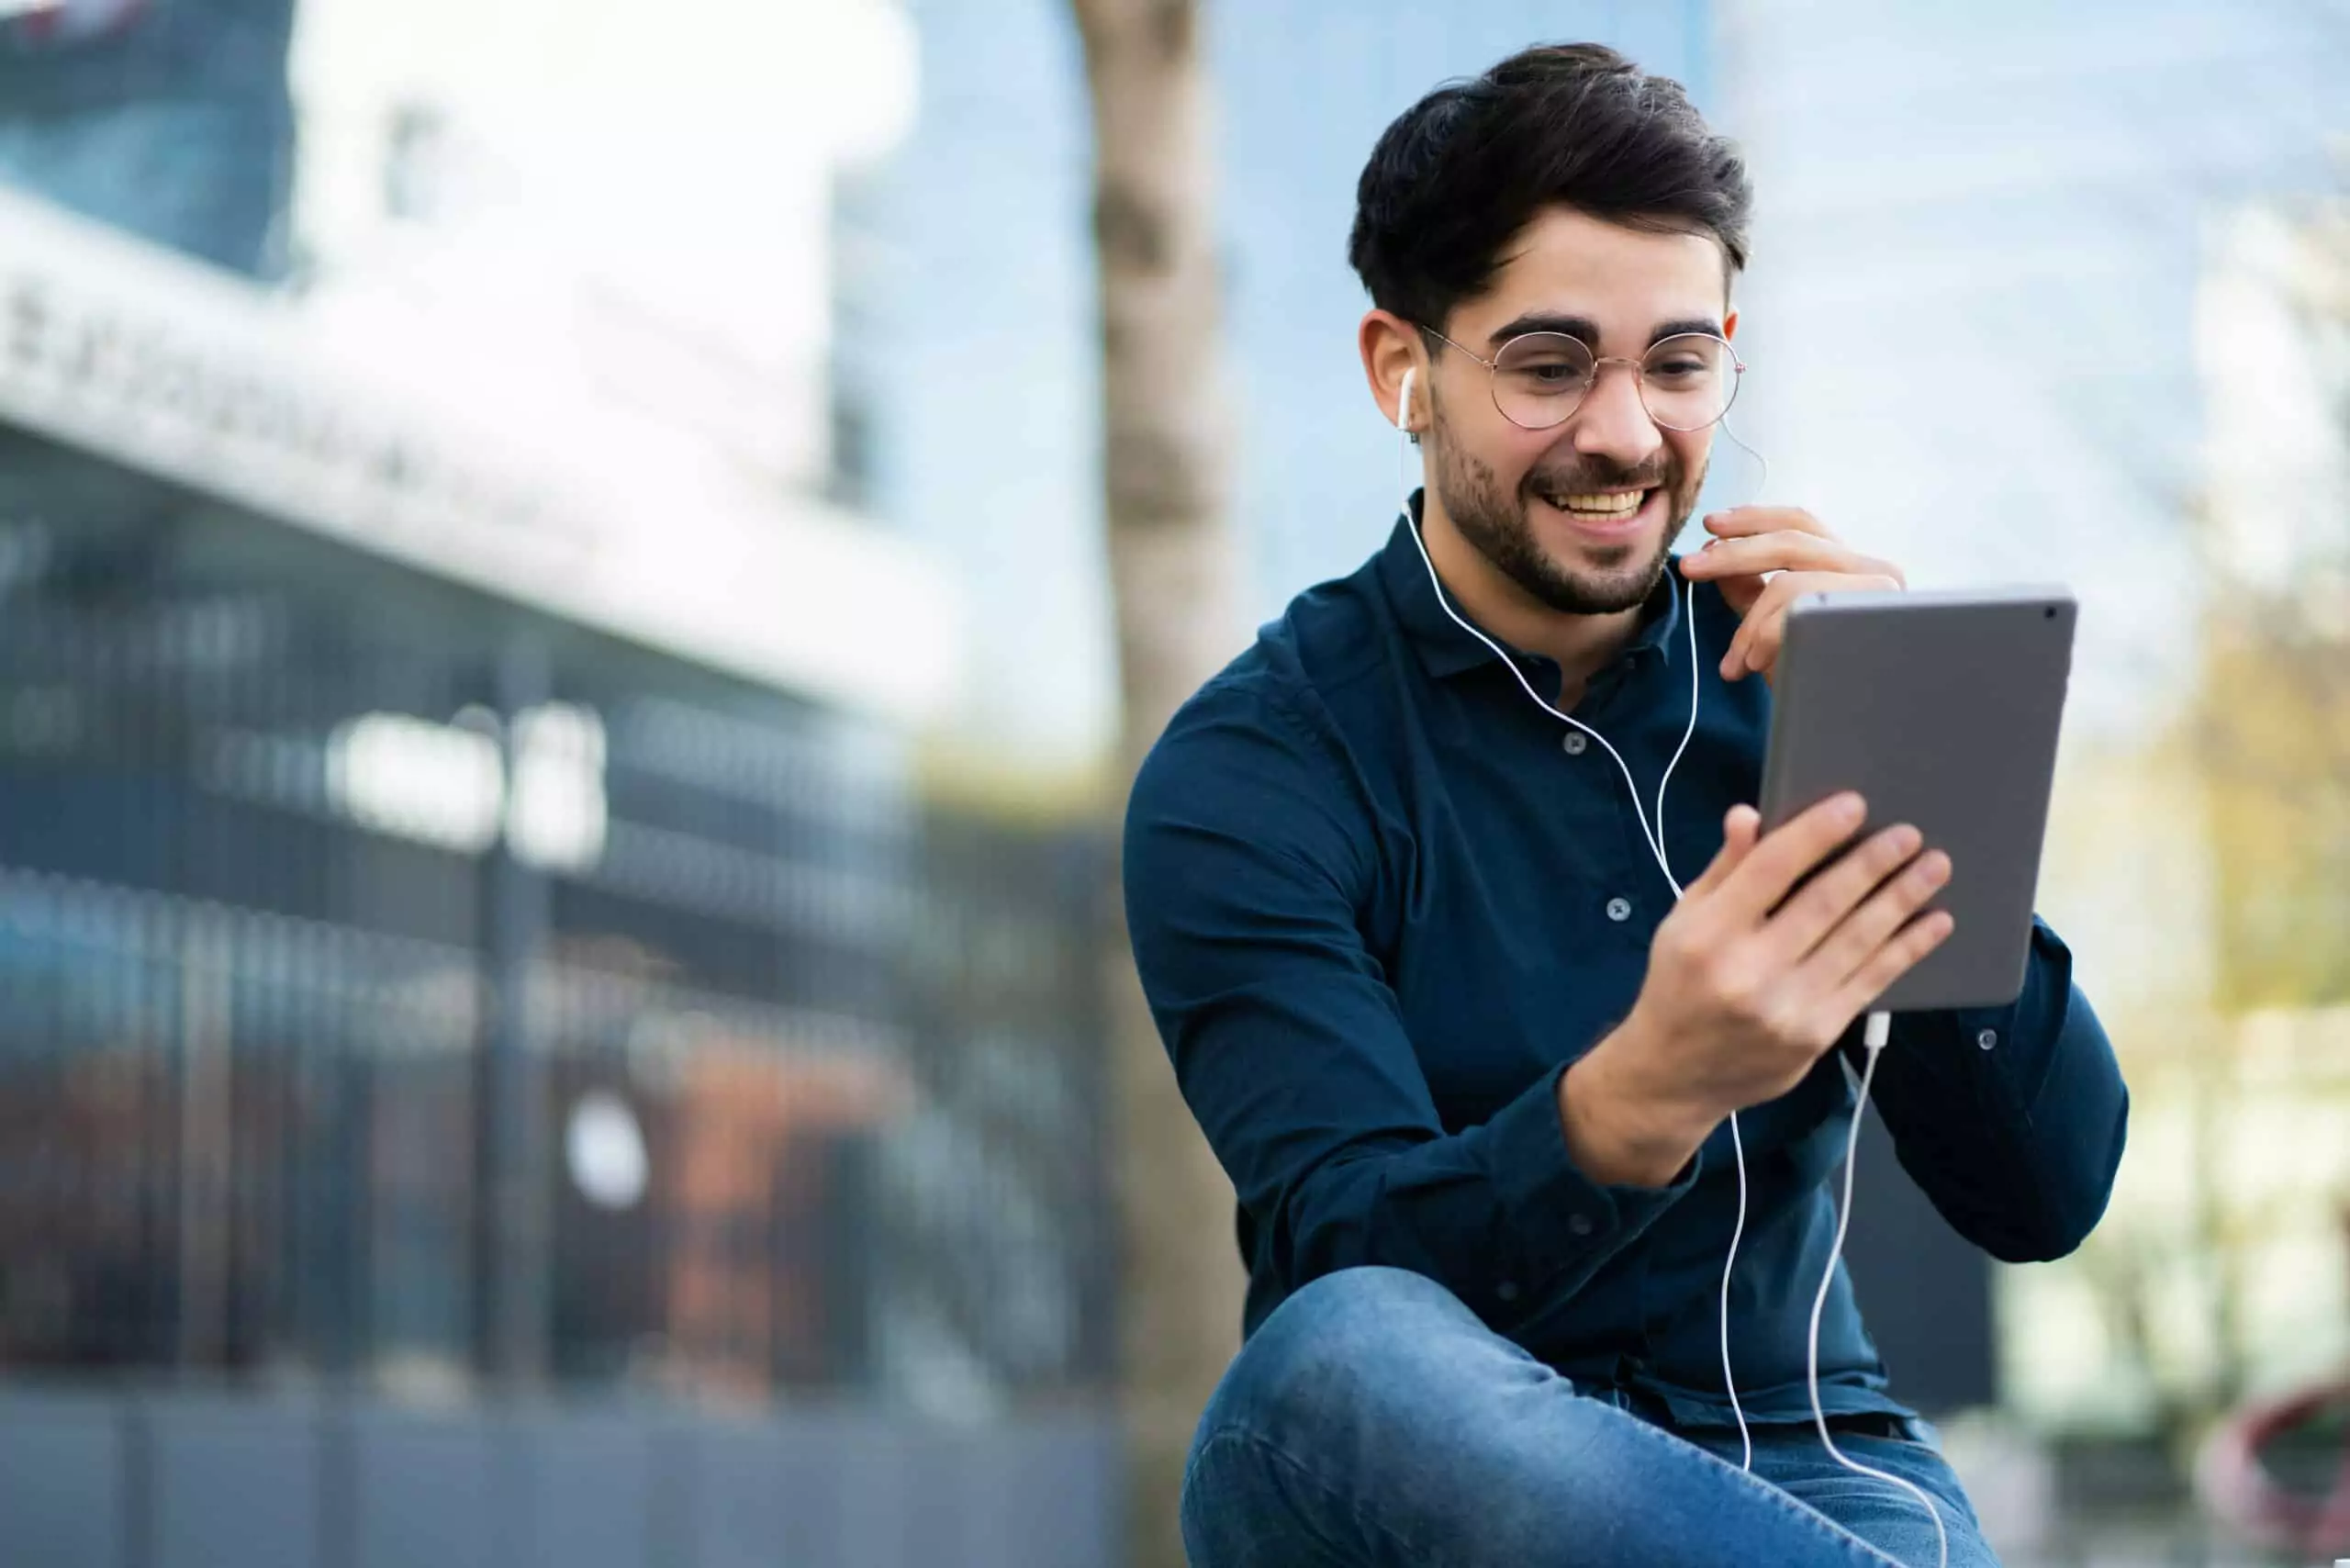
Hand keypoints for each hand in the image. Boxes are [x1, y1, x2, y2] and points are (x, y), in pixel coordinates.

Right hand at [1558, 795, 1953, 1185]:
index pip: (1769, 869)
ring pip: (1857, 941)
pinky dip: (1907, 949)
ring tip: (1934, 868)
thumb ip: (1724, 870)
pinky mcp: (1817, 1034)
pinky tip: (1932, 923)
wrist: (1675, 1075)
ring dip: (1902, 900)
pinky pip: (1872, 981)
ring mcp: (1787, 1007)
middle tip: (1909, 835)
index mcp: (1707, 934)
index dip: (1815, 833)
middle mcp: (1747, 971)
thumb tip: (1750, 816)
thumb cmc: (1680, 984)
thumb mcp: (1683, 920)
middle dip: (1872, 864)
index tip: (1854, 805)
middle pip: (1823, 903)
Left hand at [1678, 507, 1903, 685]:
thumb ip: (1752, 591)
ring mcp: (1882, 593)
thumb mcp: (1773, 631)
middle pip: (1792, 540)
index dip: (1753, 519)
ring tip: (1738, 662)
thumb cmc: (1819, 686)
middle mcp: (1877, 571)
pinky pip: (1802, 610)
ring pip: (1792, 582)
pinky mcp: (1878, 617)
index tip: (1710, 526)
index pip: (1800, 522)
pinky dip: (1768, 635)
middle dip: (1732, 553)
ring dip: (1750, 623)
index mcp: (1852, 567)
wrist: (1850, 736)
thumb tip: (1715, 551)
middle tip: (1690, 569)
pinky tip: (1755, 664)